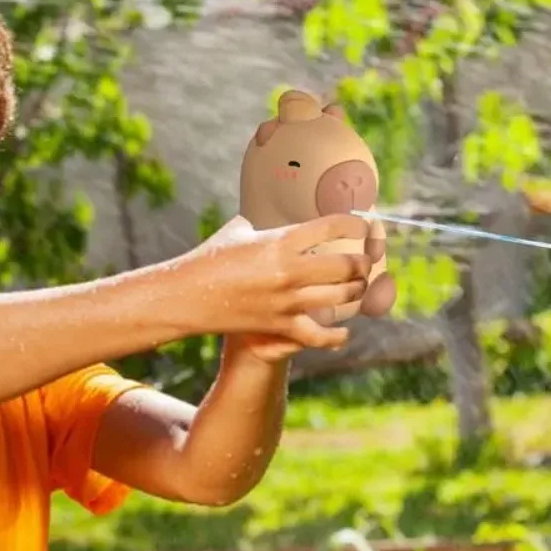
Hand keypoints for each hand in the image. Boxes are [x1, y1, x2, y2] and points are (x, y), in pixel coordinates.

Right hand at [178, 213, 371, 350]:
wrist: (187, 295)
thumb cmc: (211, 258)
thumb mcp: (239, 230)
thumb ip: (266, 223)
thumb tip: (276, 213)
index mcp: (280, 240)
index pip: (334, 227)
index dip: (356, 226)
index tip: (362, 228)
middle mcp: (289, 270)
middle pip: (347, 266)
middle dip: (362, 263)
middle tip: (363, 262)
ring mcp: (287, 300)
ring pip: (342, 298)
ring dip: (355, 292)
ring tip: (355, 288)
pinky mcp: (280, 325)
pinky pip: (320, 335)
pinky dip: (337, 336)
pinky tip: (344, 332)